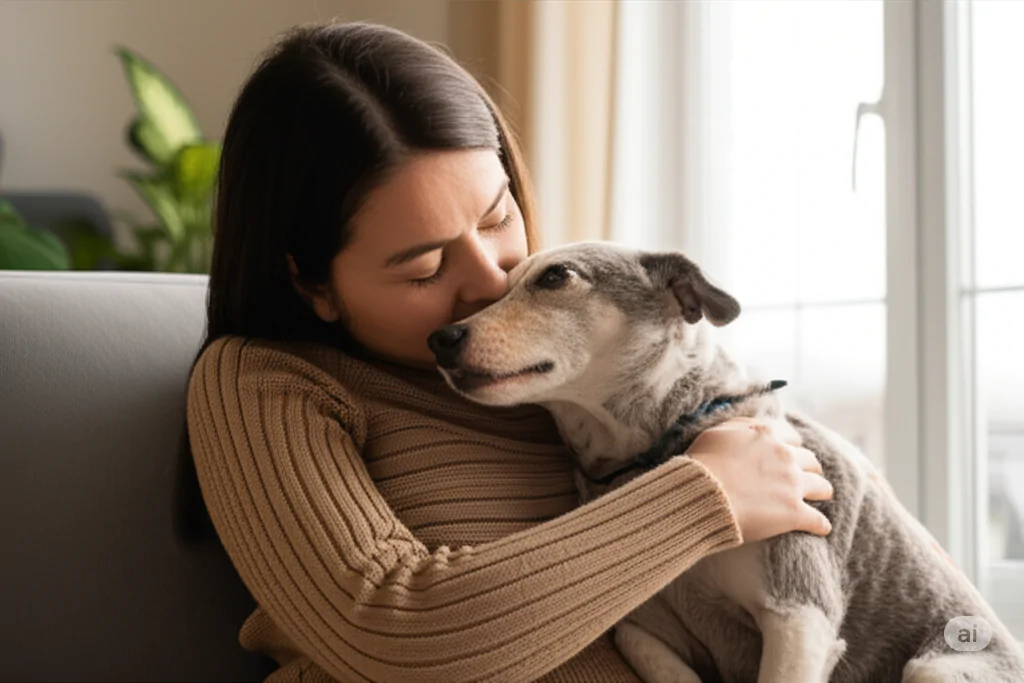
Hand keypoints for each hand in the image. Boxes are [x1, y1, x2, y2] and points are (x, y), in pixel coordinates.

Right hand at [684, 416, 832, 543]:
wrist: (703, 494)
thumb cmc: (702, 463)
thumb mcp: (717, 432)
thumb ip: (740, 425)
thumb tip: (755, 426)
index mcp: (767, 436)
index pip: (792, 437)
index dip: (791, 446)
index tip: (790, 452)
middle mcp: (785, 457)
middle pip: (811, 461)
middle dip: (809, 467)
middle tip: (806, 475)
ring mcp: (792, 485)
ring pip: (822, 486)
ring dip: (822, 491)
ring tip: (820, 497)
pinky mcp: (794, 513)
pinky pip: (818, 520)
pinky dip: (820, 524)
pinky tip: (820, 528)